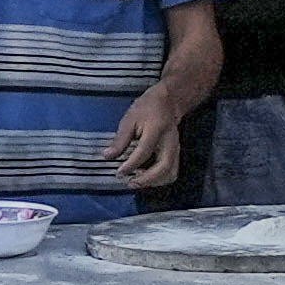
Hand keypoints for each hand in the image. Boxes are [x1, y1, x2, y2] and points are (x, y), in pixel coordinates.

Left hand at [102, 78, 197, 192]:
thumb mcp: (129, 119)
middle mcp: (170, 141)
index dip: (131, 165)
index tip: (120, 172)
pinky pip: (171, 172)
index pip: (144, 151)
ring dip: (154, 182)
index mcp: (157, 129)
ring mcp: (175, 149)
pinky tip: (145, 177)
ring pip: (170, 173)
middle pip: (164, 167)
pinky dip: (158, 179)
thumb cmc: (149, 107)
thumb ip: (120, 139)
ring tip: (137, 182)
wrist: (168, 102)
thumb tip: (108, 156)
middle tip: (130, 182)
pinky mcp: (176, 154)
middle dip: (147, 179)